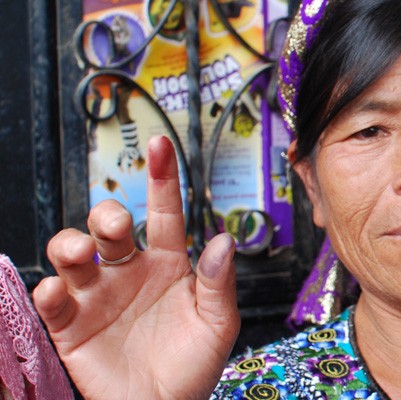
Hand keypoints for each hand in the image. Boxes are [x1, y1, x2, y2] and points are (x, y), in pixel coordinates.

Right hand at [34, 135, 239, 398]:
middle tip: (115, 225)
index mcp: (169, 264)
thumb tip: (224, 239)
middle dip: (106, 213)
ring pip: (71, 250)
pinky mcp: (71, 325)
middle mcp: (129, 271)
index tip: (161, 144)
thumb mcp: (219, 323)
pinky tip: (62, 292)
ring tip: (82, 253)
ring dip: (70, 242)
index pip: (165, 212)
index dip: (163, 179)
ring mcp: (98, 295)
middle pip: (109, 224)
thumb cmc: (194, 365)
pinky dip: (50, 290)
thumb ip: (218, 282)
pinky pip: (52, 298)